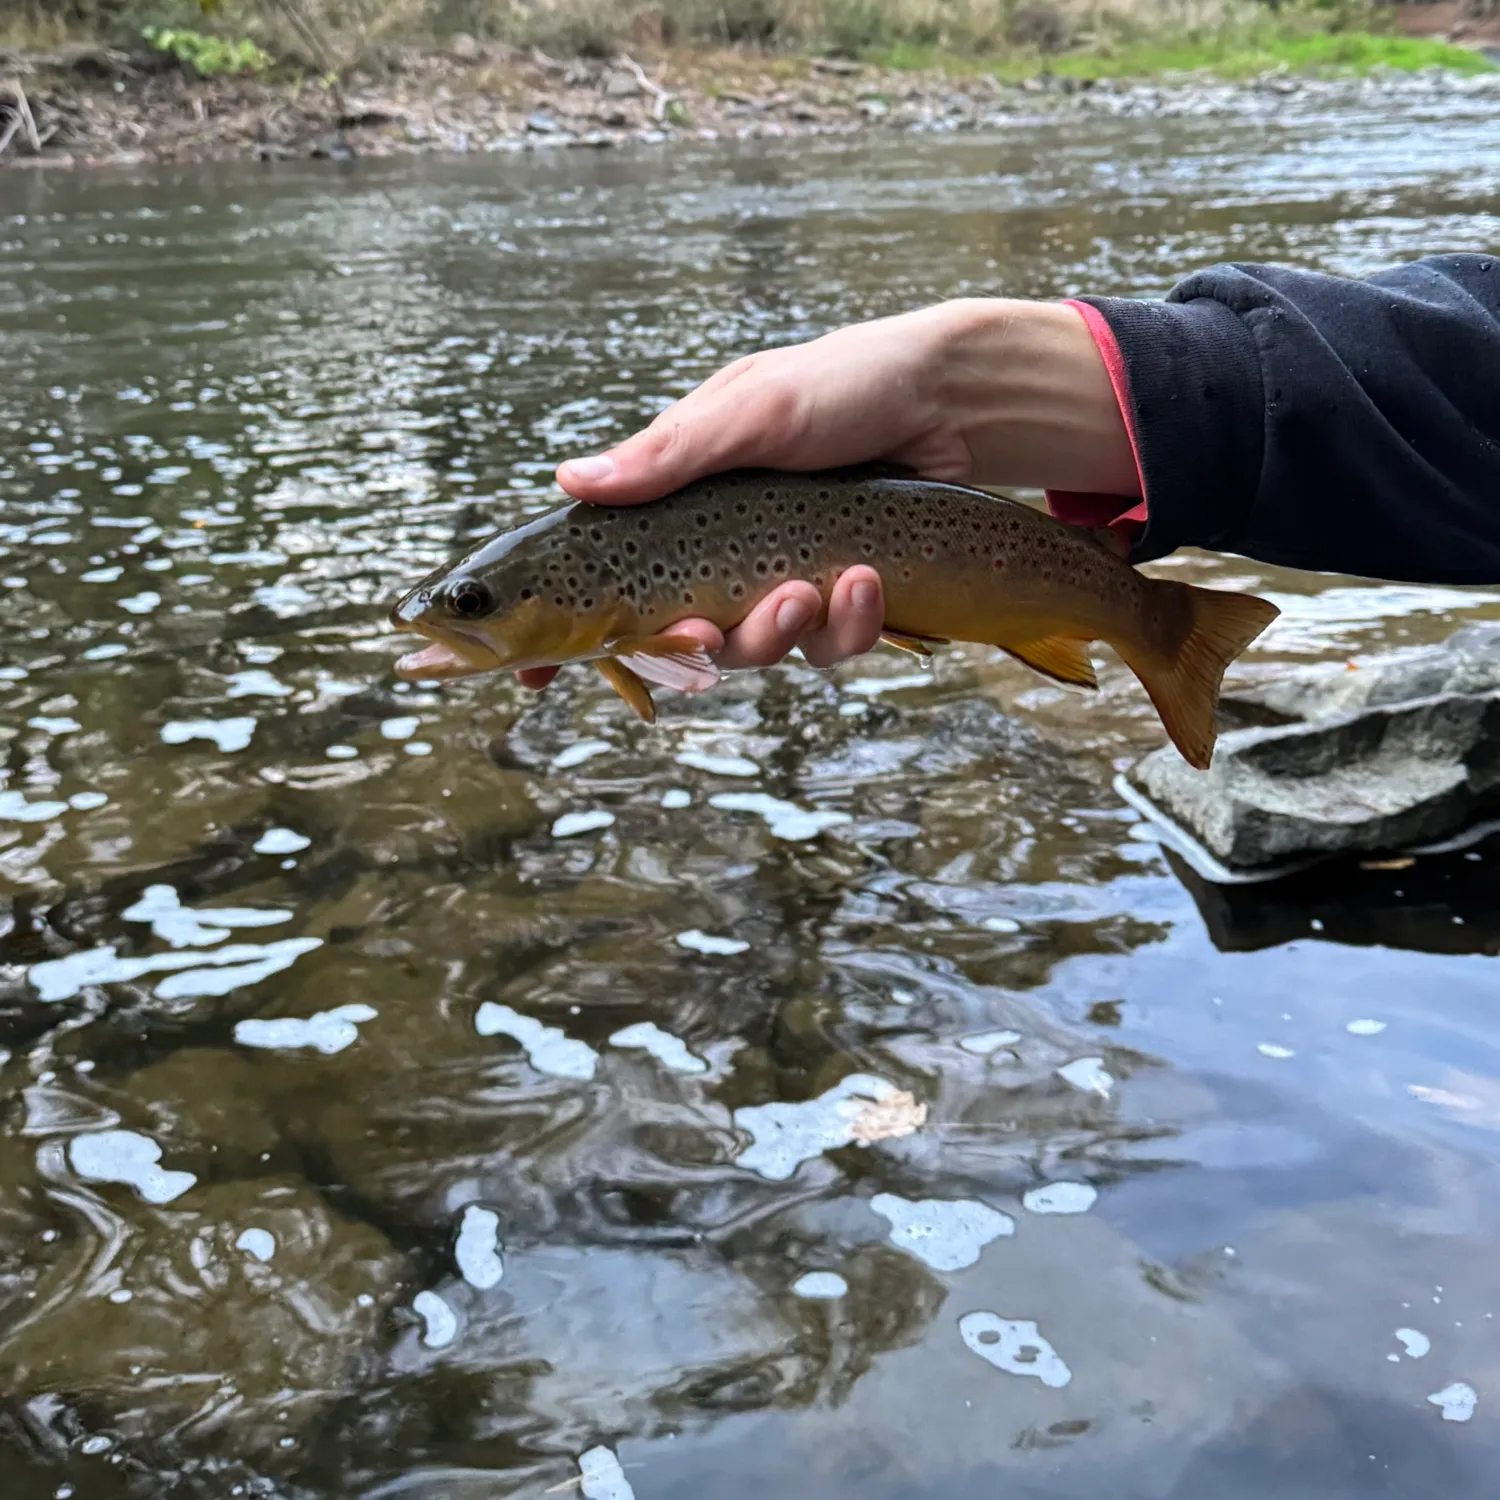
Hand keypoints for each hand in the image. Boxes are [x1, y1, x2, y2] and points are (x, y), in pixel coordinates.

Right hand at [518, 298, 1133, 690]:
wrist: (948, 403)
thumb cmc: (841, 386)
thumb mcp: (751, 410)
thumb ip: (669, 454)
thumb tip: (570, 481)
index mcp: (678, 506)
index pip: (603, 578)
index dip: (569, 635)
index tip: (532, 679)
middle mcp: (720, 552)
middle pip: (676, 638)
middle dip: (691, 646)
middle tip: (703, 629)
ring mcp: (779, 580)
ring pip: (752, 652)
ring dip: (777, 633)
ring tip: (817, 586)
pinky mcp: (838, 602)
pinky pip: (826, 648)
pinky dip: (846, 625)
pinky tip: (868, 579)